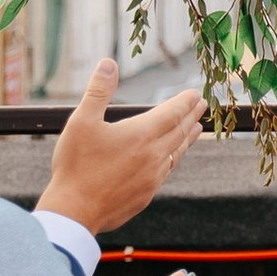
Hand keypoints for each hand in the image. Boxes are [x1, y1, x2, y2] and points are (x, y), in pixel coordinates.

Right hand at [38, 59, 203, 239]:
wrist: (74, 211)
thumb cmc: (75, 165)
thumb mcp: (81, 121)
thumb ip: (98, 91)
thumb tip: (108, 63)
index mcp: (141, 135)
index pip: (173, 113)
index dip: (185, 101)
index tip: (195, 93)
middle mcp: (153, 155)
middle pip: (180, 131)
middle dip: (191, 115)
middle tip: (202, 105)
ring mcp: (152, 178)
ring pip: (177, 153)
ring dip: (187, 138)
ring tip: (196, 128)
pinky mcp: (146, 195)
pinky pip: (166, 172)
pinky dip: (174, 159)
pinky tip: (171, 159)